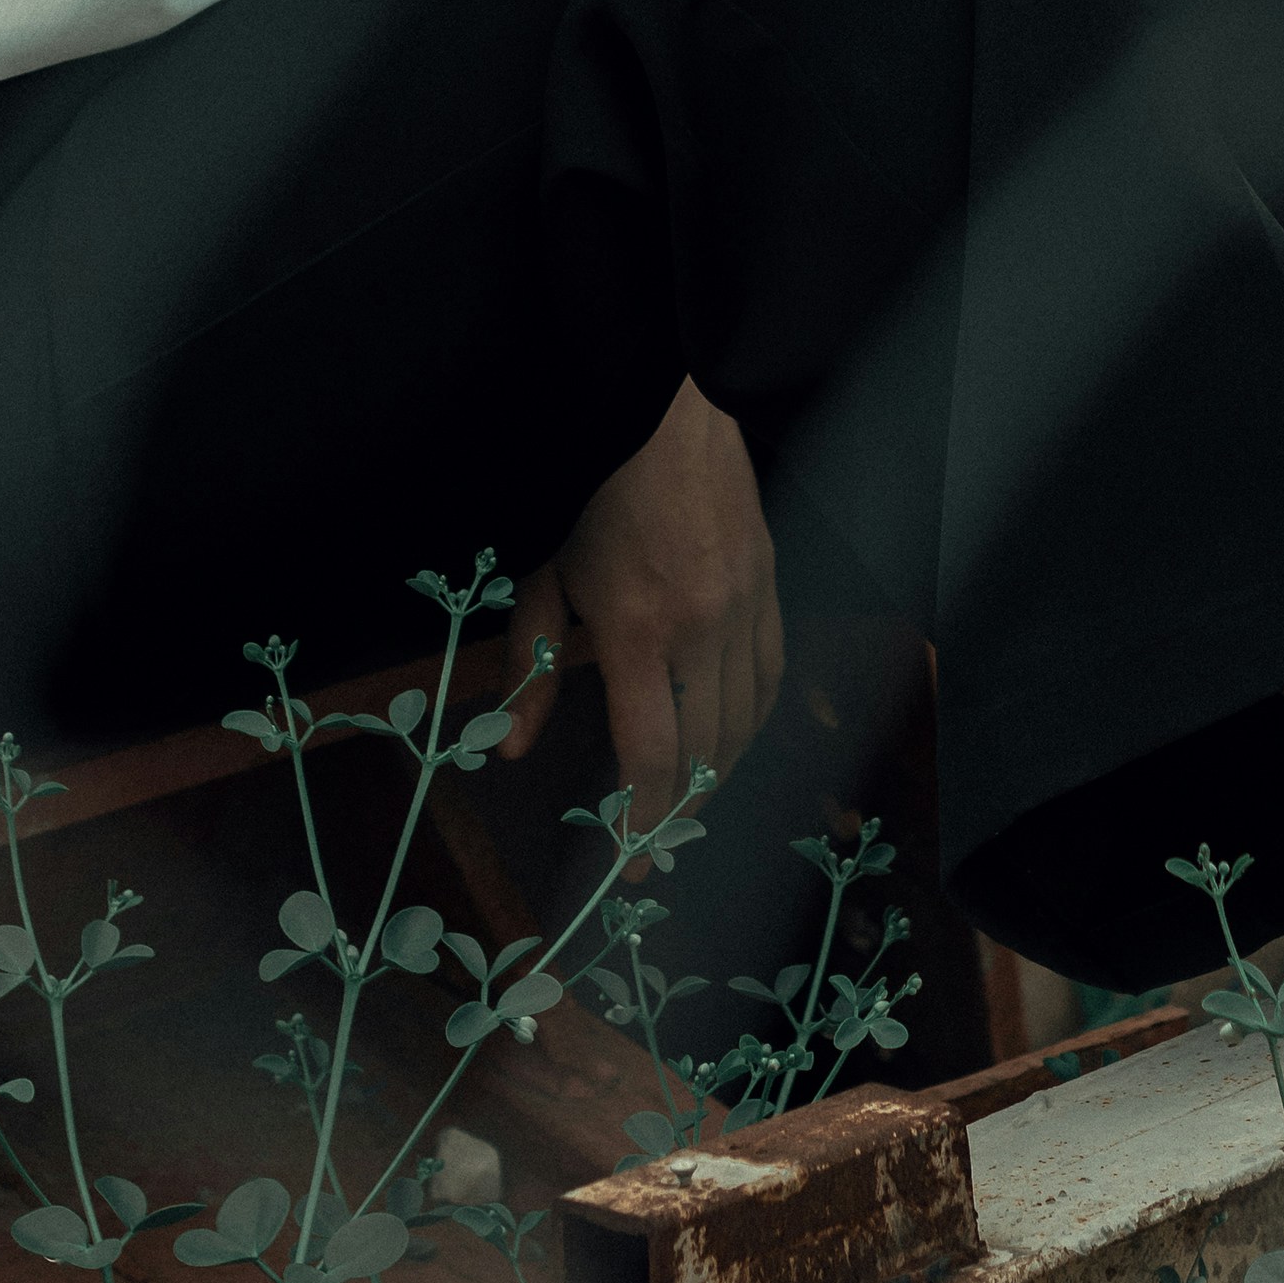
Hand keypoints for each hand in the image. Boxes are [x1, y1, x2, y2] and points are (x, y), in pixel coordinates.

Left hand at [494, 377, 784, 831]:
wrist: (671, 419)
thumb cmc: (596, 498)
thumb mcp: (545, 580)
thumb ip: (528, 669)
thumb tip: (510, 749)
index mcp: (638, 630)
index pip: (652, 754)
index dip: (642, 819)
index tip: (629, 863)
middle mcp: (703, 628)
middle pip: (707, 753)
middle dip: (681, 812)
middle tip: (656, 844)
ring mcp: (746, 608)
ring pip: (747, 722)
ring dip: (719, 775)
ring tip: (688, 802)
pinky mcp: (772, 588)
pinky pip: (773, 677)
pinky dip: (754, 722)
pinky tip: (730, 738)